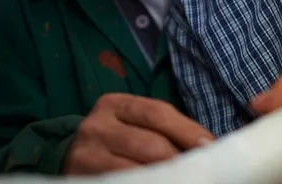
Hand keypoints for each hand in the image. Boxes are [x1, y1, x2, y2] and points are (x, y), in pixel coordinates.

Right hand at [63, 93, 213, 174]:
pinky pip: (123, 182)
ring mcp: (87, 155)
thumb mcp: (134, 124)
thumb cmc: (117, 140)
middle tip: (201, 171)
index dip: (188, 130)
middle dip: (181, 160)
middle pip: (151, 144)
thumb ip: (165, 129)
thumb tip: (206, 145)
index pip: (158, 113)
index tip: (211, 147)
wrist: (70, 158)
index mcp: (116, 104)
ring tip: (184, 180)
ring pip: (139, 170)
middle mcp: (98, 126)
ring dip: (167, 178)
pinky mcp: (83, 178)